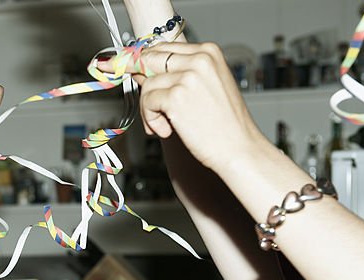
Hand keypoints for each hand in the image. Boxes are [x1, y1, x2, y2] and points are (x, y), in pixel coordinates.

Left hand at [98, 43, 271, 174]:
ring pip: (147, 85)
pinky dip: (151, 120)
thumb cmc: (224, 123)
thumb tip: (141, 71)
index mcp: (208, 52)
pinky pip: (148, 102)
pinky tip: (166, 130)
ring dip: (149, 109)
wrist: (238, 147)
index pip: (164, 48)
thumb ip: (176, 76)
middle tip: (125, 84)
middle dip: (136, 76)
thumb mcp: (203, 89)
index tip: (126, 65)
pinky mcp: (175, 96)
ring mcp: (187, 76)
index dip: (143, 59)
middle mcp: (199, 59)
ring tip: (163, 125)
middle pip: (150, 59)